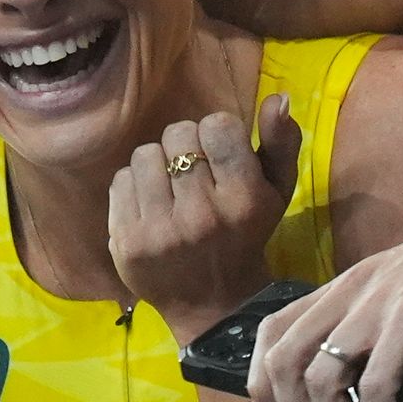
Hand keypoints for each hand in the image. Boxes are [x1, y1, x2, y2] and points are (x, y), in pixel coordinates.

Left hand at [107, 96, 300, 344]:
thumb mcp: (276, 192)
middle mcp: (202, 214)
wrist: (213, 303)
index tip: (219, 155)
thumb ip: (282, 142)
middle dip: (186, 147)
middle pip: (178, 134)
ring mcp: (161, 230)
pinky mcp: (128, 242)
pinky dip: (134, 187)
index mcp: (243, 198)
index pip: (216, 125)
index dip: (216, 133)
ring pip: (145, 154)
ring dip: (157, 165)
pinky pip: (121, 181)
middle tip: (194, 174)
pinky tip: (152, 207)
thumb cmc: (246, 236)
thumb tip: (278, 98)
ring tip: (171, 190)